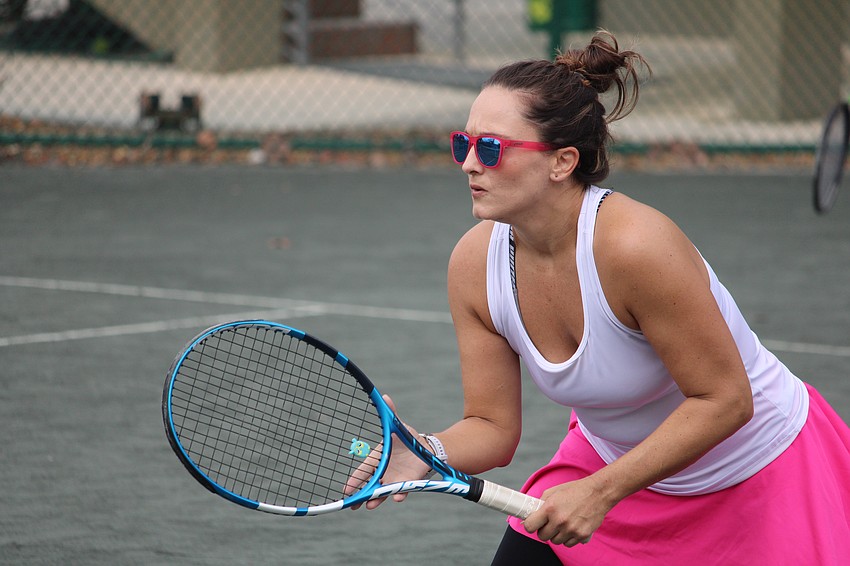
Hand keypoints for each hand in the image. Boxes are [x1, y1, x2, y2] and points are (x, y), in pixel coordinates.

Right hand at [344, 395, 431, 509]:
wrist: (426, 449)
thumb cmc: (408, 438)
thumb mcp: (398, 426)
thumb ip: (392, 414)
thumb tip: (385, 396)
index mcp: (378, 459)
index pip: (363, 471)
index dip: (355, 480)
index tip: (345, 490)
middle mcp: (384, 472)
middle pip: (369, 486)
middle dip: (361, 496)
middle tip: (353, 505)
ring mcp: (394, 480)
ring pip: (383, 492)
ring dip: (377, 499)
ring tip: (371, 505)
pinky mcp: (407, 483)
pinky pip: (402, 490)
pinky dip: (399, 494)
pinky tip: (397, 498)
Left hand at [520, 477, 609, 546]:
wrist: (598, 493)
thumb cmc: (576, 490)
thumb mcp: (554, 491)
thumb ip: (541, 503)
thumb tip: (531, 514)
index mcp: (550, 508)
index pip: (530, 526)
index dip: (530, 526)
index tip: (533, 524)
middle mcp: (560, 520)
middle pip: (542, 536)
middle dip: (544, 530)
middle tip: (549, 524)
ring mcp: (571, 529)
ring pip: (555, 541)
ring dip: (557, 534)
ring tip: (563, 524)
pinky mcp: (582, 536)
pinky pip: (568, 544)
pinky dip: (568, 538)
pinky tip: (572, 527)